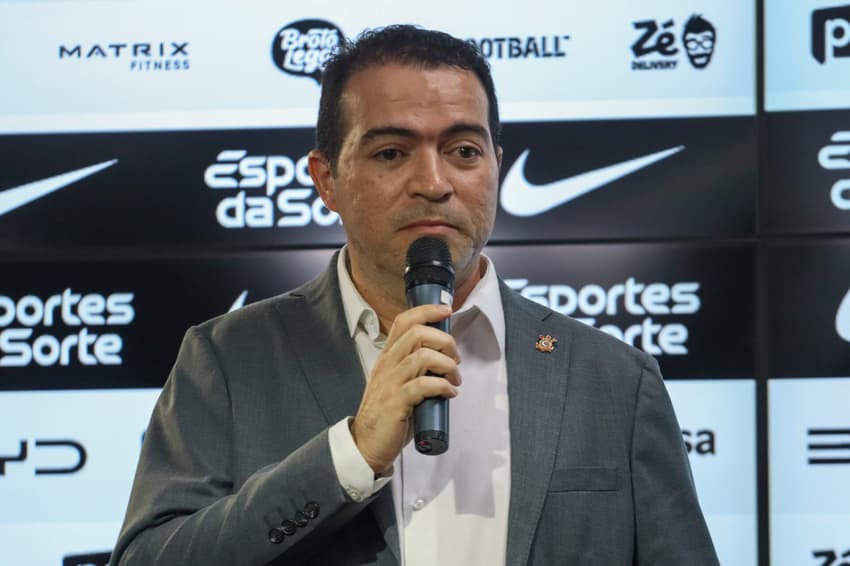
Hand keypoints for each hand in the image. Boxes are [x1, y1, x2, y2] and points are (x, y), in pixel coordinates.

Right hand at [350, 304, 460, 473]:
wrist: (367, 444)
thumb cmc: (388, 413)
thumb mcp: (398, 382)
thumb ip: (415, 367)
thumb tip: (445, 359)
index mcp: (388, 356)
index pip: (404, 321)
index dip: (427, 311)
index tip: (447, 310)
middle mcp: (387, 365)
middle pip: (417, 333)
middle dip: (445, 341)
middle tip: (456, 359)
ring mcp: (390, 383)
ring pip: (422, 356)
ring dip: (447, 365)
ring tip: (455, 379)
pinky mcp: (396, 402)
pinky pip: (423, 385)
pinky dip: (442, 386)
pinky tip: (449, 394)